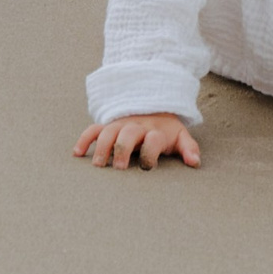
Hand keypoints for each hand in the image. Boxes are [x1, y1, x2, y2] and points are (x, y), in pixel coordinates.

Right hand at [73, 113, 201, 171]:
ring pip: (108, 132)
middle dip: (123, 150)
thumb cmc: (166, 130)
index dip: (150, 154)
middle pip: (128, 134)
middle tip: (119, 168)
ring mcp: (121, 125)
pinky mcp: (109, 126)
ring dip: (102, 146)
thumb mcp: (181, 136)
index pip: (153, 140)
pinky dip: (85, 138)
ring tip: (99, 165)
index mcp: (155, 131)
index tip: (147, 167)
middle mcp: (136, 127)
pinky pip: (94, 129)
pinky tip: (77, 153)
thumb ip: (189, 148)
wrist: (154, 105)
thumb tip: (195, 163)